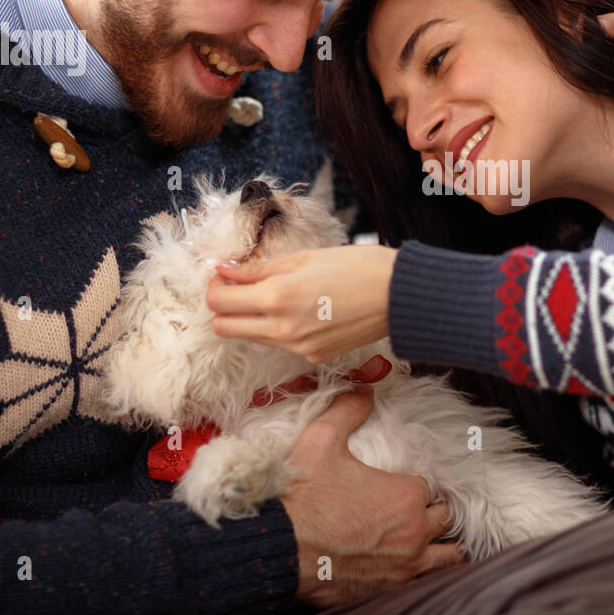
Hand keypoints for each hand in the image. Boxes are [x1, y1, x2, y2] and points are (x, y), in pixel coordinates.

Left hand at [206, 244, 397, 363]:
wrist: (399, 296)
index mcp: (277, 297)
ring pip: (251, 337)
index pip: (219, 302)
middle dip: (224, 307)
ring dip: (250, 318)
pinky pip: (280, 344)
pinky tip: (303, 309)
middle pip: (224, 328)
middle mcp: (282, 328)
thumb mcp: (304, 257)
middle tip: (240, 287)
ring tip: (275, 295)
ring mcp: (298, 347)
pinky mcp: (313, 357)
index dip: (215, 286)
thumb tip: (224, 269)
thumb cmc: (358, 267)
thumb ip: (259, 268)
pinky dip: (280, 328)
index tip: (225, 274)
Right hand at [278, 385, 464, 606]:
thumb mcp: (322, 440)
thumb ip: (348, 410)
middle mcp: (414, 532)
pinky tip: (412, 564)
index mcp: (406, 495)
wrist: (275, 548)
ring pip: (448, 555)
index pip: (428, 486)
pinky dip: (426, 571)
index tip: (396, 485)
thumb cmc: (301, 496)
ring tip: (428, 538)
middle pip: (443, 518)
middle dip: (430, 511)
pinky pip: (426, 581)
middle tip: (411, 508)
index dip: (412, 484)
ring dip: (442, 544)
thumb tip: (364, 388)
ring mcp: (405, 566)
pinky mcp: (390, 589)